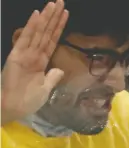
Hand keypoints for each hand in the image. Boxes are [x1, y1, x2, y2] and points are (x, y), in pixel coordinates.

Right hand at [1, 0, 67, 124]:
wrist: (14, 107)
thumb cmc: (28, 100)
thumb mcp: (45, 89)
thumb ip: (52, 77)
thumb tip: (59, 69)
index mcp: (41, 61)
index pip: (52, 40)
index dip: (58, 28)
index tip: (66, 15)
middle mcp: (34, 54)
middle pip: (46, 32)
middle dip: (53, 17)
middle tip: (61, 2)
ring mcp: (25, 53)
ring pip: (38, 32)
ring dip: (46, 18)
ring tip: (53, 4)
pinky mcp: (17, 55)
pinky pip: (26, 38)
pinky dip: (32, 26)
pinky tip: (37, 14)